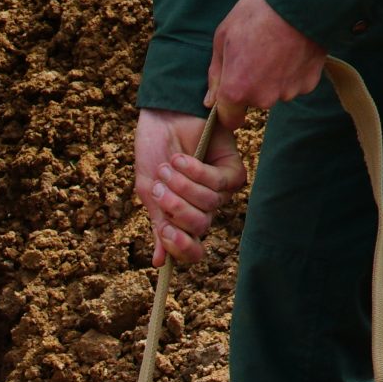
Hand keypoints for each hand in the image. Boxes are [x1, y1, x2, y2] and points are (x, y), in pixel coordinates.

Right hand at [135, 109, 245, 264]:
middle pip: (199, 226)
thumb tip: (160, 263)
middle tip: (159, 188)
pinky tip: (183, 159)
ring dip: (183, 185)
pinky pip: (219, 183)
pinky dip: (197, 172)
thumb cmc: (153, 153)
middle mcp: (205, 207)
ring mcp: (221, 190)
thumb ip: (158, 225)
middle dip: (176, 208)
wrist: (161, 118)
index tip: (165, 231)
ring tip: (168, 166)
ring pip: (209, 204)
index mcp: (183, 217)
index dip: (181, 246)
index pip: (192, 249)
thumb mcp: (149, 193)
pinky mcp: (233, 170)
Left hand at [208, 0, 326, 113]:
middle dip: (253, 84)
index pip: (229, 119)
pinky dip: (294, 72)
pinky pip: (295, 83)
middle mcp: (263, 98)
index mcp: (236, 90)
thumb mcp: (223, 37)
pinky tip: (293, 49)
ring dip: (275, 78)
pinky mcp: (309, 84)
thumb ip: (216, 74)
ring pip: (276, 92)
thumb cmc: (256, 13)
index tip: (232, 92)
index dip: (229, 108)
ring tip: (277, 48)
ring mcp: (288, 92)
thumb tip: (210, 102)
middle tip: (257, 54)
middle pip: (254, 101)